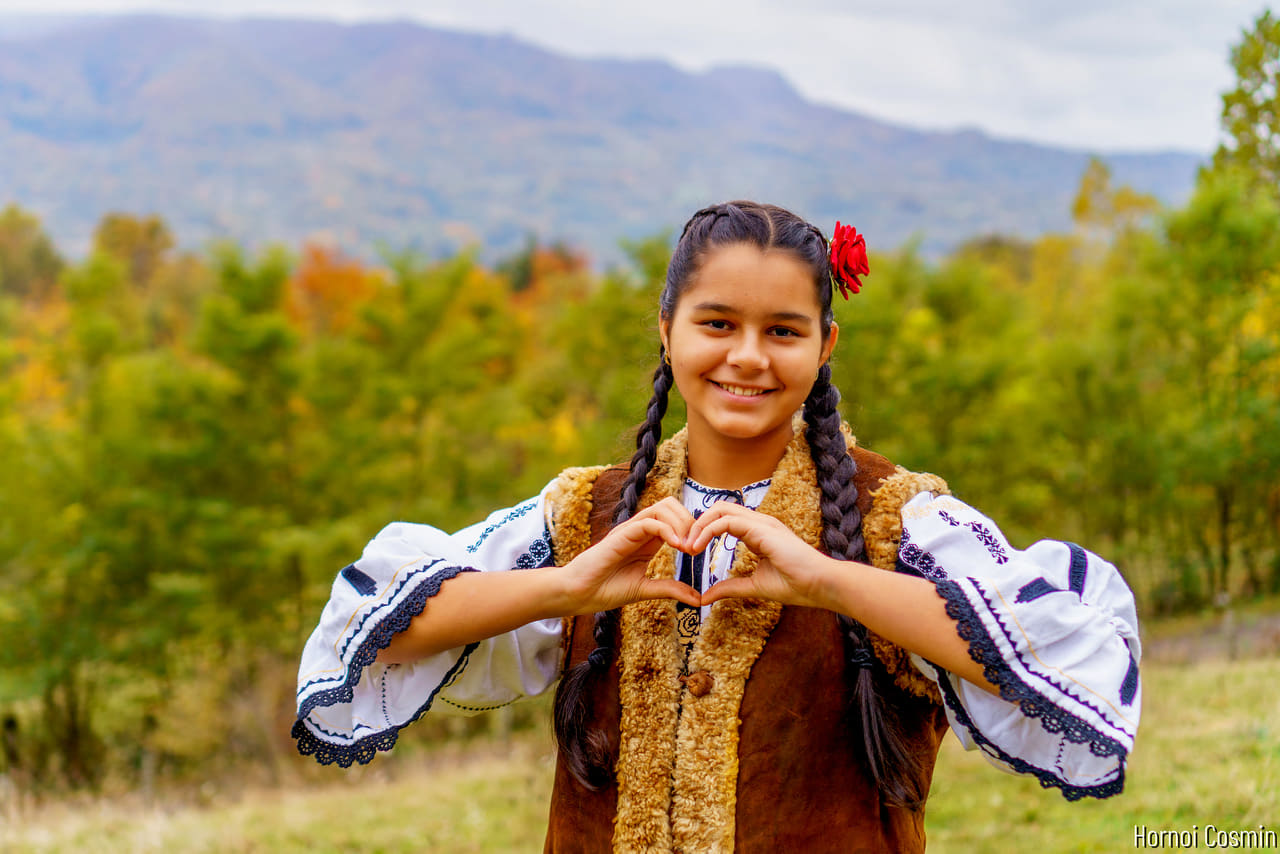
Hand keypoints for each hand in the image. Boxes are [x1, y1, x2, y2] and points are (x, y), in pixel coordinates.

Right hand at [559, 497, 701, 613]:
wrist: (578, 594)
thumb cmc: (605, 590)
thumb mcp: (645, 589)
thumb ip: (670, 589)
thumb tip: (698, 599)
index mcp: (647, 540)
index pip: (674, 518)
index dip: (691, 529)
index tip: (697, 552)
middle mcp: (639, 530)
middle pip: (671, 505)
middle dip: (689, 521)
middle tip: (694, 548)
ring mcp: (630, 530)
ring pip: (662, 507)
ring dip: (681, 523)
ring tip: (687, 548)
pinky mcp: (621, 535)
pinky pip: (648, 521)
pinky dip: (667, 530)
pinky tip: (676, 546)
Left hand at [686, 501, 847, 609]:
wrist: (822, 585)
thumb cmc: (798, 585)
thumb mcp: (754, 586)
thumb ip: (730, 588)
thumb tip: (705, 597)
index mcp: (758, 533)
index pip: (724, 520)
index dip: (704, 531)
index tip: (690, 550)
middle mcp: (759, 523)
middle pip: (719, 508)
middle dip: (697, 524)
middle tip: (684, 546)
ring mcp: (762, 523)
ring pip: (721, 509)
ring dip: (699, 526)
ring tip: (688, 547)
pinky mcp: (762, 529)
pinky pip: (727, 521)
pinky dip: (707, 530)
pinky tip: (698, 547)